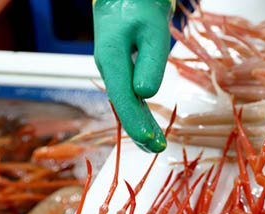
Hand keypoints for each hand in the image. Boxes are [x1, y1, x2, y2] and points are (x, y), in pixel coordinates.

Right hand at [93, 0, 173, 152]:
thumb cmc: (140, 7)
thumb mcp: (152, 32)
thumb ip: (151, 63)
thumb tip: (146, 94)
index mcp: (111, 57)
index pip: (123, 96)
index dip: (135, 121)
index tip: (148, 139)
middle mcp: (108, 66)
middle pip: (123, 105)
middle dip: (139, 129)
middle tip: (157, 149)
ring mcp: (113, 69)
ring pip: (126, 103)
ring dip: (140, 125)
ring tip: (155, 145)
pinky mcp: (121, 69)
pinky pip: (129, 96)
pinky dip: (139, 113)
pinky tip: (148, 128)